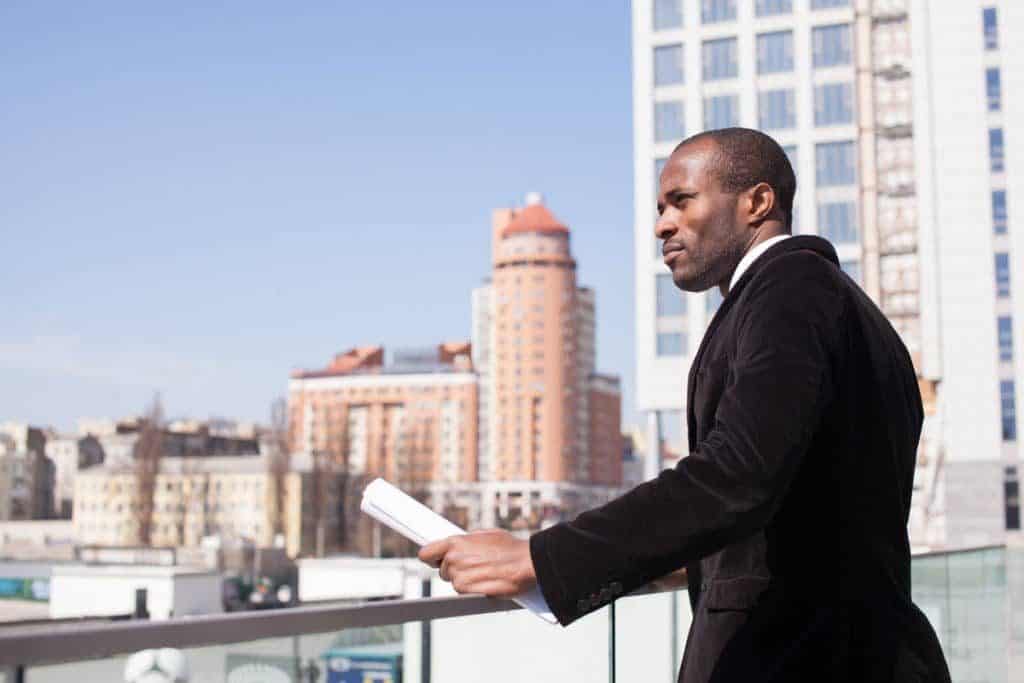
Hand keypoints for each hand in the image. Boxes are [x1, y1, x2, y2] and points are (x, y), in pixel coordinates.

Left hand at [418, 529, 536, 597]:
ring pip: (454, 582)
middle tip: (473, 566)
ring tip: (484, 573)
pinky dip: (473, 590)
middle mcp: (453, 559)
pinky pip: (463, 593)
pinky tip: (486, 581)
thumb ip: (467, 540)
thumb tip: (462, 544)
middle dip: (454, 569)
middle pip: (442, 570)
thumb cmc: (510, 549)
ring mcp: (458, 576)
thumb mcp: (486, 535)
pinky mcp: (466, 591)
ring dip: (466, 580)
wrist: (525, 563)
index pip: (426, 553)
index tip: (434, 560)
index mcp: (455, 542)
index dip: (431, 558)